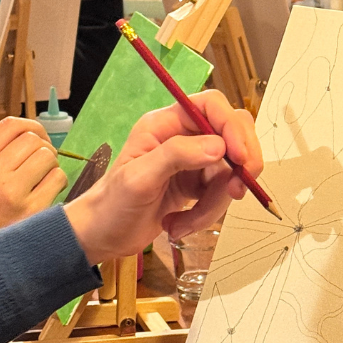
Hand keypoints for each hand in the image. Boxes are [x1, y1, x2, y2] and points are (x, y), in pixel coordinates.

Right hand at [0, 118, 66, 246]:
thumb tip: (30, 136)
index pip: (9, 125)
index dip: (31, 126)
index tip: (39, 137)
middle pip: (32, 140)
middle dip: (44, 150)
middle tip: (43, 167)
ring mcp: (10, 190)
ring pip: (47, 156)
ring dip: (52, 167)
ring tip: (43, 182)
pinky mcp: (31, 207)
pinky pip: (57, 178)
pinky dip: (59, 184)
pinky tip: (48, 195)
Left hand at [63, 90, 260, 265]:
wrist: (103, 236)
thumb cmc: (111, 204)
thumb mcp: (140, 177)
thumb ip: (177, 155)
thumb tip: (218, 147)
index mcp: (165, 124)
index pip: (211, 107)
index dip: (232, 127)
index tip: (239, 157)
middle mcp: (183, 138)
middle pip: (231, 136)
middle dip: (239, 166)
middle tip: (236, 191)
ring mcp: (193, 163)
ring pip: (229, 173)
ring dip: (215, 203)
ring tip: (187, 223)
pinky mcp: (198, 187)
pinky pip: (220, 195)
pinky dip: (207, 215)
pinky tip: (181, 225)